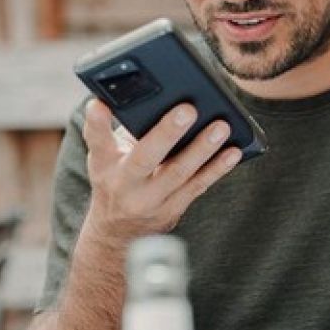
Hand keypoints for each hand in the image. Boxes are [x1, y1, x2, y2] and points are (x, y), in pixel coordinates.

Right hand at [81, 98, 241, 241]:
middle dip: (167, 133)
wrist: (117, 232)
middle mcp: (124, 184)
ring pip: (178, 173)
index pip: (96, 140)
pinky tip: (233, 152)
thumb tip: (150, 97)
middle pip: (144, 158)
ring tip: (221, 127)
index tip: (98, 104)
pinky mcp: (172, 209)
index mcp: (104, 164)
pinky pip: (197, 186)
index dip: (96, 122)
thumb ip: (119, 130)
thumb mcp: (106, 156)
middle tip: (188, 109)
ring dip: (202, 149)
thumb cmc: (116, 179)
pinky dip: (217, 168)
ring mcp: (150, 200)